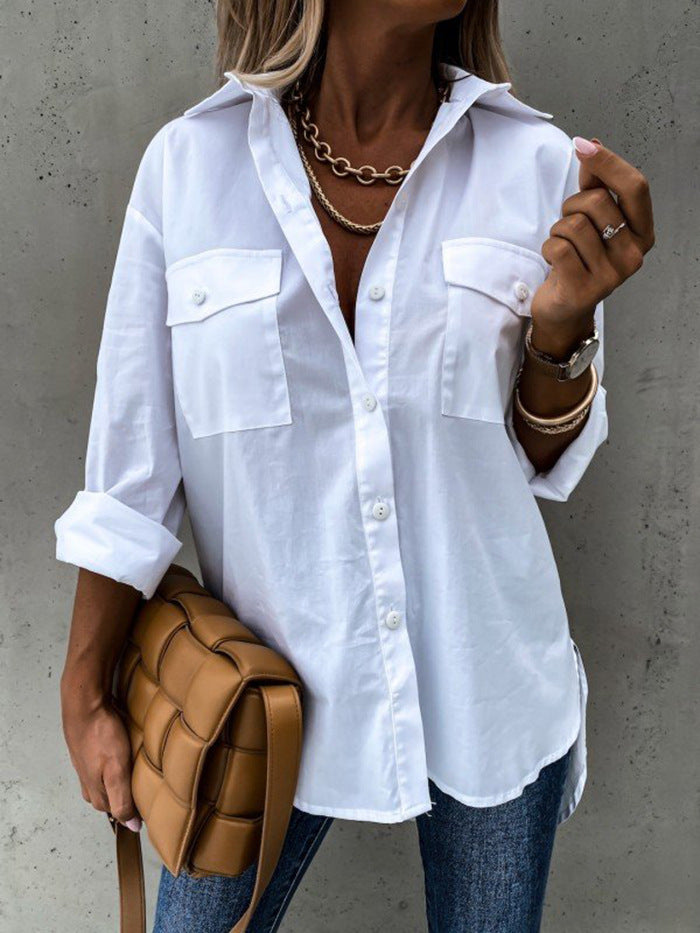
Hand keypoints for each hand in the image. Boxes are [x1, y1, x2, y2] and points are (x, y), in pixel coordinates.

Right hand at [61, 682, 140, 831]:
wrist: (84, 706)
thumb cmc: (101, 736)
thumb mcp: (116, 771)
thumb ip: (123, 799)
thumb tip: (132, 826)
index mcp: (95, 792)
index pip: (117, 812)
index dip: (134, 811)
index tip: (150, 807)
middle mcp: (88, 782)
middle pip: (111, 798)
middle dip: (126, 797)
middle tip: (146, 790)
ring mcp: (85, 766)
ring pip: (105, 781)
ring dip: (119, 781)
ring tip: (136, 775)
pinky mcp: (87, 751)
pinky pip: (102, 765)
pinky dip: (113, 765)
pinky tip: (120, 757)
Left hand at [531, 135, 654, 356]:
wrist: (565, 309)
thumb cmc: (579, 260)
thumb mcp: (591, 220)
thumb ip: (594, 185)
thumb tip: (592, 146)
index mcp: (643, 232)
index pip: (635, 187)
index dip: (609, 162)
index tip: (584, 145)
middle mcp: (634, 254)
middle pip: (598, 202)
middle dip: (573, 205)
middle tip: (568, 225)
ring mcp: (612, 275)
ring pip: (574, 225)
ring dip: (558, 229)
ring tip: (562, 246)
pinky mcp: (585, 289)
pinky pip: (558, 248)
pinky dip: (548, 248)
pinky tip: (554, 262)